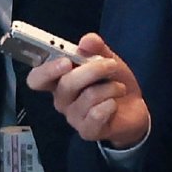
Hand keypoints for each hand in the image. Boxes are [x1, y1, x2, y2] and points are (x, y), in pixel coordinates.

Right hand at [26, 32, 149, 148]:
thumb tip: (86, 40)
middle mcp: (62, 99)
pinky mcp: (87, 131)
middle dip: (92, 70)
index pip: (36, 78)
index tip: (65, 61)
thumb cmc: (113, 83)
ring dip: (110, 87)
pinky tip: (115, 104)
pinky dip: (111, 104)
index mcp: (59, 80)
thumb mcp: (107, 59)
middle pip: (66, 84)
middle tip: (110, 65)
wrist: (134, 109)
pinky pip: (96, 114)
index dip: (46, 70)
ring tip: (119, 88)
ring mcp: (73, 117)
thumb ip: (96, 48)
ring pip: (87, 96)